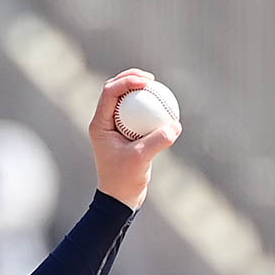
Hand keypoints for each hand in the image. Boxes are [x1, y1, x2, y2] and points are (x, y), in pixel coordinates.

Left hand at [89, 68, 181, 209]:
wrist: (120, 196)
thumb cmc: (124, 179)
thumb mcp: (141, 159)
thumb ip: (157, 141)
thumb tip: (175, 125)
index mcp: (99, 125)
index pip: (109, 93)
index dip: (127, 81)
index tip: (147, 82)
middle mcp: (104, 122)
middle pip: (114, 90)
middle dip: (131, 78)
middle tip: (151, 79)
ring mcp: (115, 127)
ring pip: (126, 100)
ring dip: (140, 90)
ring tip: (157, 87)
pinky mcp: (127, 133)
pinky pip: (138, 112)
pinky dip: (149, 106)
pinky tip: (164, 106)